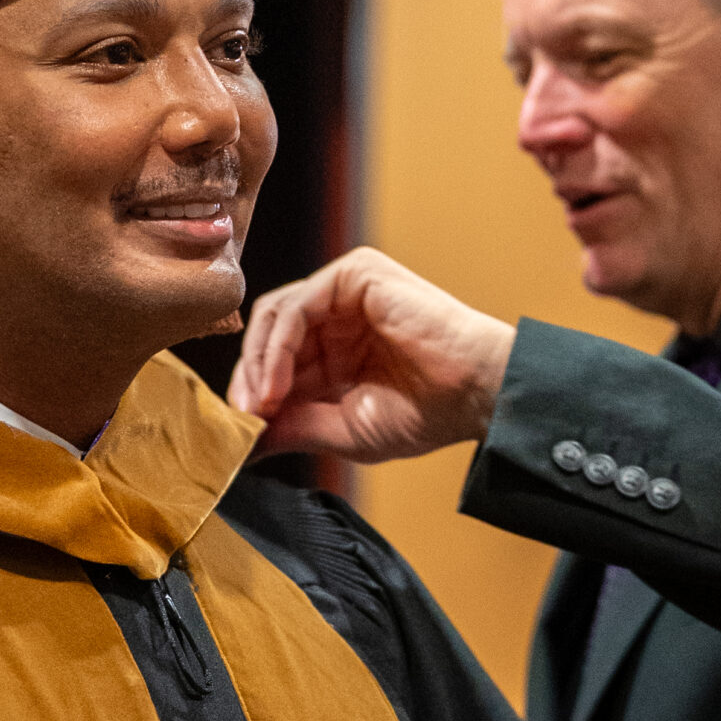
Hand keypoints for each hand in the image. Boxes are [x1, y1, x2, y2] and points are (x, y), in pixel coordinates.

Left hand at [227, 247, 515, 460]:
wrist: (476, 394)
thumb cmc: (425, 413)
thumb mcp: (342, 428)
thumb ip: (292, 427)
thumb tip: (246, 444)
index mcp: (336, 346)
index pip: (276, 357)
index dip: (254, 392)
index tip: (245, 430)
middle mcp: (337, 312)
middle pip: (269, 333)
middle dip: (251, 377)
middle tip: (247, 417)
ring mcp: (345, 290)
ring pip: (275, 316)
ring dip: (261, 363)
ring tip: (261, 404)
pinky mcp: (355, 275)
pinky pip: (296, 306)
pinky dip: (279, 346)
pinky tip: (278, 384)